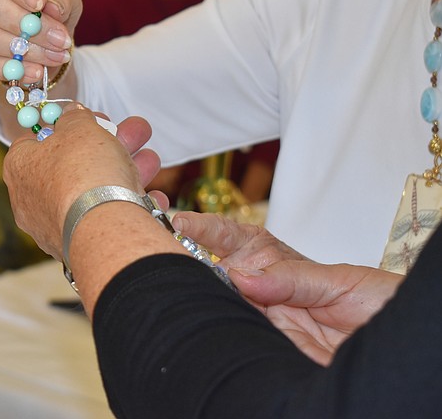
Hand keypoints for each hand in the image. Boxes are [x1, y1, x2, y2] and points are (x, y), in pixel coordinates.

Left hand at [2, 103, 163, 259]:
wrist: (104, 227)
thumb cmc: (84, 172)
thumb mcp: (80, 126)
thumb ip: (75, 117)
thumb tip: (71, 114)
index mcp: (19, 168)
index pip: (34, 140)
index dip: (64, 125)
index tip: (89, 118)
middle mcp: (31, 200)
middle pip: (71, 165)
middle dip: (107, 145)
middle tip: (132, 133)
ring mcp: (55, 225)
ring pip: (93, 191)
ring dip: (125, 171)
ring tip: (151, 160)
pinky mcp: (79, 244)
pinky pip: (104, 218)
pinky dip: (128, 205)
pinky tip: (152, 197)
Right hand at [172, 214, 400, 364]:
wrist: (402, 348)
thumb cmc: (380, 305)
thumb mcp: (338, 281)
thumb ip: (289, 278)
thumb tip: (239, 275)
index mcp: (278, 266)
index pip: (231, 240)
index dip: (203, 229)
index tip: (179, 220)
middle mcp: (264, 295)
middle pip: (215, 276)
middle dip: (189, 263)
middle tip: (171, 256)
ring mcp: (264, 324)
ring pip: (222, 308)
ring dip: (203, 298)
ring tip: (183, 286)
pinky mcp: (269, 352)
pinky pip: (238, 341)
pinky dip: (221, 332)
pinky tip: (207, 321)